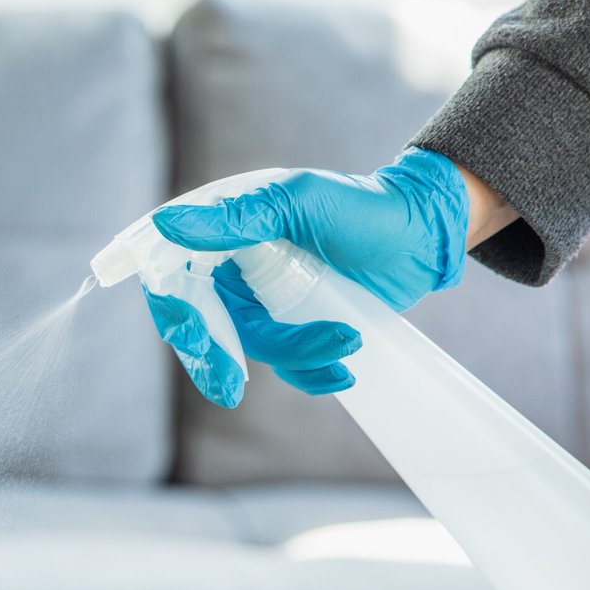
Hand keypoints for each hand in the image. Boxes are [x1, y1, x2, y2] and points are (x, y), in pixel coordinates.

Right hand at [144, 148, 471, 404]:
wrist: (421, 233)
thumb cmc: (359, 204)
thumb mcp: (296, 203)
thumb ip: (236, 217)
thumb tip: (168, 224)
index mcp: (220, 233)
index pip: (172, 275)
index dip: (172, 308)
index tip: (193, 336)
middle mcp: (232, 271)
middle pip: (202, 324)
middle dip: (214, 358)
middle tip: (229, 387)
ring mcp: (262, 302)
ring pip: (251, 347)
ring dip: (293, 354)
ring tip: (346, 340)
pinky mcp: (294, 328)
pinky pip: (286, 365)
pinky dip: (311, 373)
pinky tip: (344, 371)